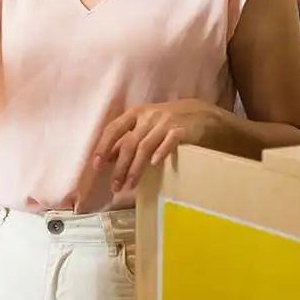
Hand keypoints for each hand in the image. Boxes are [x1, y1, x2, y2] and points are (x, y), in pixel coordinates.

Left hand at [92, 99, 223, 194]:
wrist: (202, 114)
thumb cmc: (168, 122)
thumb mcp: (145, 125)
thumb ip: (128, 138)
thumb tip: (108, 157)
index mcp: (135, 113)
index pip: (113, 129)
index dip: (103, 147)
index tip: (96, 166)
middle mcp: (147, 116)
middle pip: (129, 143)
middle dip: (120, 167)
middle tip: (115, 186)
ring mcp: (165, 122)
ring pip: (145, 147)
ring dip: (136, 168)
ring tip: (129, 186)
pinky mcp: (181, 130)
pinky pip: (169, 142)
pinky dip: (161, 152)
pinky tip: (155, 165)